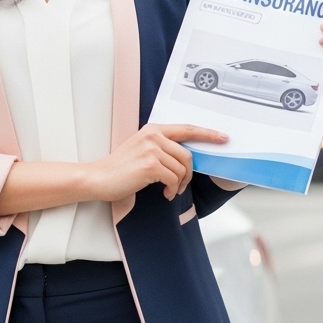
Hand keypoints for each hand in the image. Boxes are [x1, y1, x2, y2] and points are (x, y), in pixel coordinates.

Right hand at [85, 124, 227, 202]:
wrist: (99, 177)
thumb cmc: (120, 168)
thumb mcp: (141, 149)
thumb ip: (162, 148)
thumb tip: (186, 158)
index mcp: (152, 130)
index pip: (186, 129)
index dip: (207, 133)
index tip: (223, 137)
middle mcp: (153, 136)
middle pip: (187, 154)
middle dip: (189, 173)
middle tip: (181, 184)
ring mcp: (151, 149)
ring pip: (181, 168)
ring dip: (179, 183)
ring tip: (169, 189)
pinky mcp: (150, 165)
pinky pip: (173, 179)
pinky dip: (171, 189)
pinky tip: (164, 193)